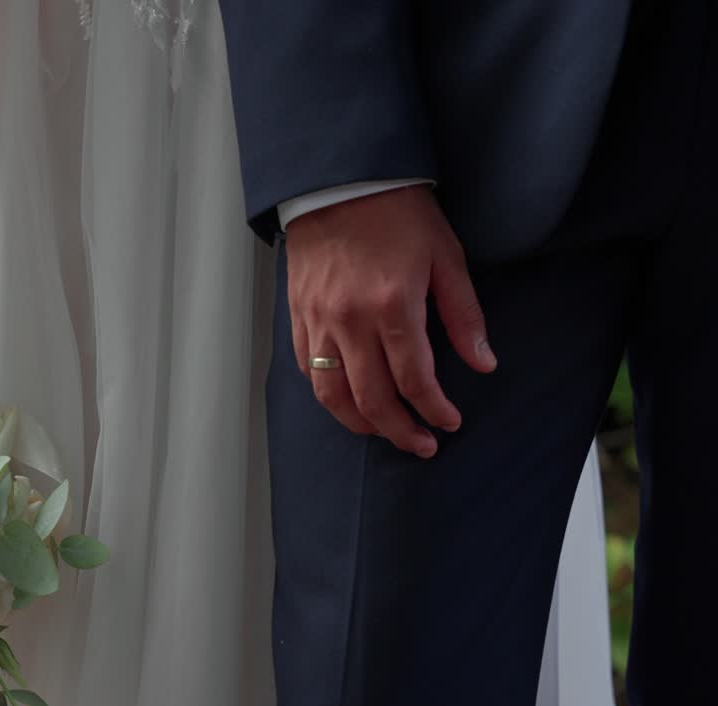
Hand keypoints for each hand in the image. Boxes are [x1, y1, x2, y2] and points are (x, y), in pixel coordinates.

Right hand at [285, 185, 495, 457]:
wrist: (339, 182)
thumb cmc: (397, 213)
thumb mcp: (445, 257)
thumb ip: (463, 316)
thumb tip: (483, 363)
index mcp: (393, 306)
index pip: (415, 380)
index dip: (434, 409)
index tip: (449, 422)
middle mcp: (351, 320)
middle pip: (373, 399)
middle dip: (400, 431)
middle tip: (422, 445)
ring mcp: (319, 320)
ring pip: (333, 394)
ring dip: (360, 422)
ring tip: (383, 431)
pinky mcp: (299, 315)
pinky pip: (309, 368)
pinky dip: (329, 393)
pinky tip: (348, 399)